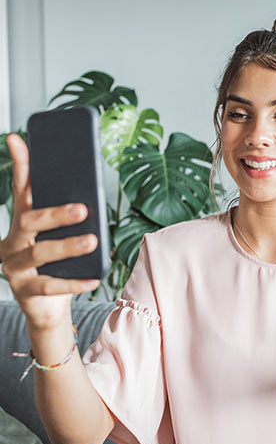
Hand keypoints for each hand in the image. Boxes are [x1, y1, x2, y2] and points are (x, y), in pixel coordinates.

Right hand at [0, 134, 99, 330]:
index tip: (18, 140)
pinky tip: (94, 280)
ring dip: (67, 246)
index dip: (21, 166)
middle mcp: (13, 241)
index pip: (21, 190)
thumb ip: (69, 218)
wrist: (45, 304)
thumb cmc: (57, 263)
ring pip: (39, 253)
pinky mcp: (24, 290)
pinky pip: (50, 286)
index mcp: (23, 224)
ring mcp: (14, 267)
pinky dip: (73, 283)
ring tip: (92, 241)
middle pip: (30, 221)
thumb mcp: (60, 237)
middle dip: (56, 214)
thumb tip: (89, 197)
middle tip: (82, 209)